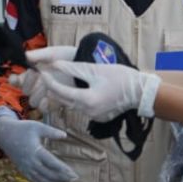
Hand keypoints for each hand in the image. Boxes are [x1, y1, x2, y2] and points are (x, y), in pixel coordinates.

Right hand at [0, 109, 76, 181]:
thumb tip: (65, 135)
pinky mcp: (23, 170)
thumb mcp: (37, 126)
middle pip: (49, 174)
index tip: (74, 174)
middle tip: (74, 179)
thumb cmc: (23, 129)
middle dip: (62, 178)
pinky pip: (35, 181)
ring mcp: (26, 168)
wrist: (5, 135)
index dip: (63, 170)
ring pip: (42, 180)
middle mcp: (31, 162)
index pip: (52, 163)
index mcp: (35, 151)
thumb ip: (51, 132)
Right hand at [11, 46, 76, 109]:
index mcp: (34, 73)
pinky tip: (48, 99)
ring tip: (44, 86)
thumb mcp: (54, 53)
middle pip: (25, 91)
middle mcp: (38, 85)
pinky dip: (45, 105)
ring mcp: (47, 94)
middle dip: (27, 84)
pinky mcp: (57, 102)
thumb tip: (25, 56)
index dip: (15, 80)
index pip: (18, 80)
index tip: (16, 77)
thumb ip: (39, 54)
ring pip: (34, 101)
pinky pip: (46, 109)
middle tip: (36, 74)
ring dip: (36, 94)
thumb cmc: (69, 57)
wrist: (86, 64)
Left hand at [35, 61, 160, 121]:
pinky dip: (73, 100)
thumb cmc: (120, 77)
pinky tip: (71, 91)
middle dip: (53, 89)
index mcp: (87, 100)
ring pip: (70, 105)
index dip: (49, 81)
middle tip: (45, 76)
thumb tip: (55, 64)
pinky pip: (80, 108)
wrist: (140, 92)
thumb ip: (73, 68)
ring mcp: (93, 116)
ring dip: (62, 95)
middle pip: (63, 100)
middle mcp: (88, 112)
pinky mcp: (97, 117)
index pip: (60, 91)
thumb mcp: (95, 69)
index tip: (42, 72)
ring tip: (55, 82)